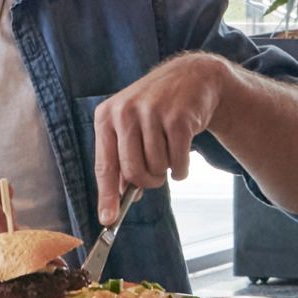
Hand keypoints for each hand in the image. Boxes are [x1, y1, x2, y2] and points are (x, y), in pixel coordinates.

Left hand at [94, 52, 235, 226]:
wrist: (193, 77)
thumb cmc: (157, 108)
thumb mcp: (131, 125)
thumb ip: (123, 158)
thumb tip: (122, 198)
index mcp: (106, 117)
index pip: (105, 165)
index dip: (107, 196)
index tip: (107, 220)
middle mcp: (125, 112)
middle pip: (133, 171)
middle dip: (147, 182)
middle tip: (155, 176)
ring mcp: (152, 113)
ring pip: (157, 168)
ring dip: (166, 171)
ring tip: (169, 151)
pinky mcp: (178, 118)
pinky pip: (178, 163)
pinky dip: (182, 168)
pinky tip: (182, 153)